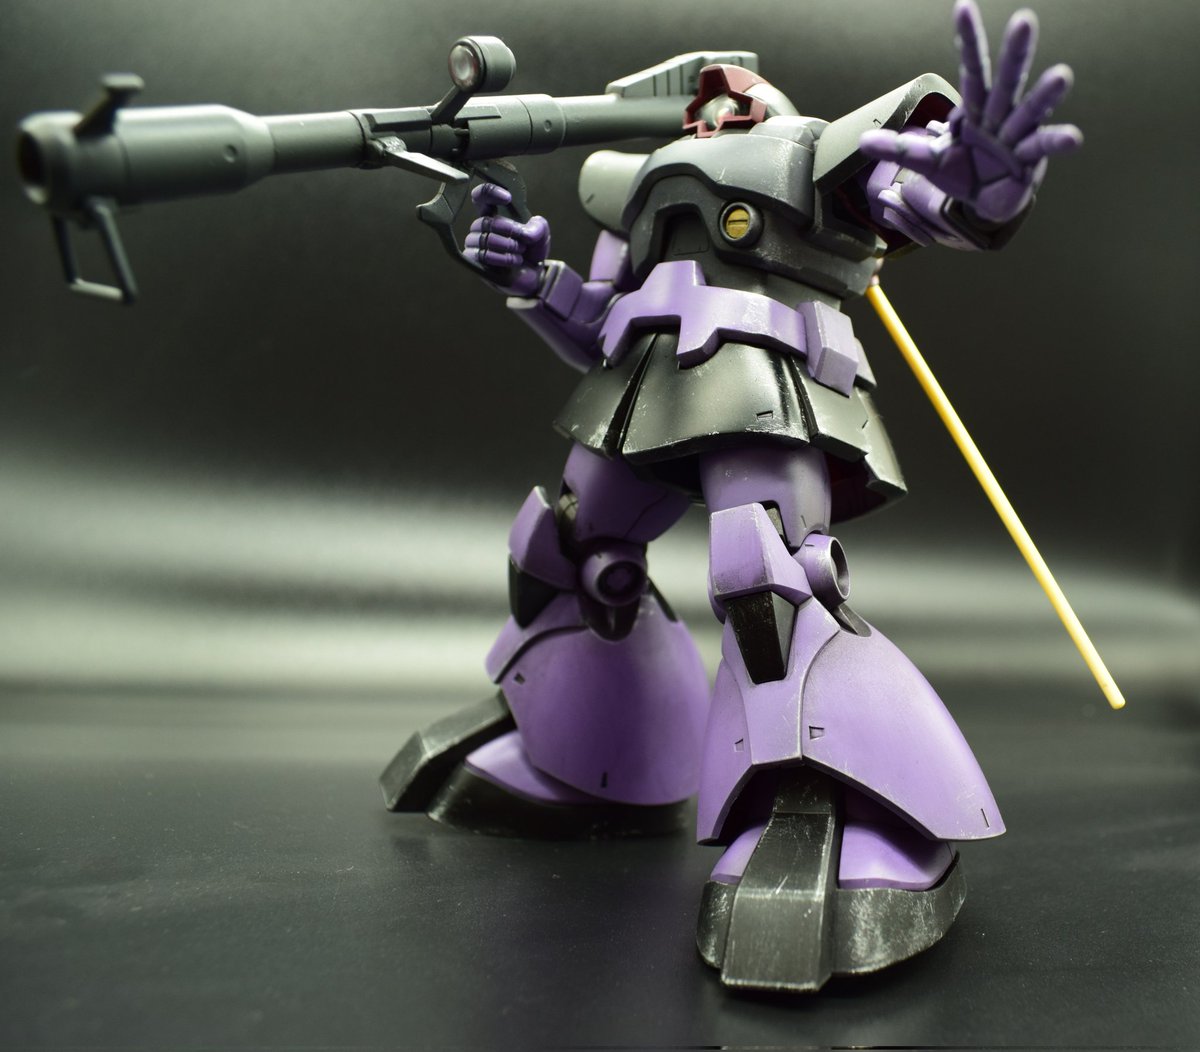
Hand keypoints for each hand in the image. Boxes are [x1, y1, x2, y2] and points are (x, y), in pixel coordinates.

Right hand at [462, 183, 549, 294]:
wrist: (533, 276)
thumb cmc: (532, 252)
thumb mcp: (541, 234)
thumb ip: (538, 226)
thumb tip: (524, 232)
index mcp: (494, 215)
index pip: (481, 196)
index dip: (489, 192)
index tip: (507, 197)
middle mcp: (481, 228)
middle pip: (485, 221)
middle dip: (509, 230)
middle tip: (523, 241)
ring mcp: (476, 245)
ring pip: (485, 239)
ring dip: (508, 246)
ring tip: (520, 253)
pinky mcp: (474, 263)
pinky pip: (481, 255)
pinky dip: (501, 258)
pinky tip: (513, 262)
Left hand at [860, 0, 1081, 224]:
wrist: (986, 203)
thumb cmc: (962, 171)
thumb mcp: (928, 161)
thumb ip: (900, 149)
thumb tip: (862, 142)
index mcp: (975, 108)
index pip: (971, 68)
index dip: (968, 40)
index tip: (963, 6)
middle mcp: (999, 114)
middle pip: (1005, 80)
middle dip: (1015, 52)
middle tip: (1025, 19)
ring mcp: (1017, 134)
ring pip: (1031, 110)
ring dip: (1045, 94)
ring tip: (1063, 76)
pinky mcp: (1030, 158)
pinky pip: (1043, 147)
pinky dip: (1057, 142)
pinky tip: (1073, 137)